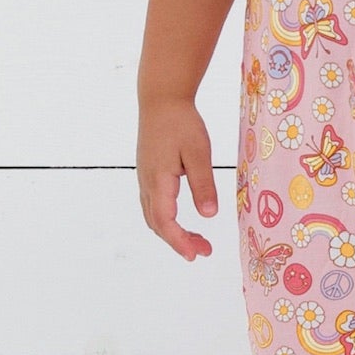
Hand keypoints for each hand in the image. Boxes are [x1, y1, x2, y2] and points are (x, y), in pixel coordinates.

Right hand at [138, 93, 218, 259]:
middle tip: (204, 251)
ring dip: (173, 232)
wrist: (161, 100)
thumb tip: (209, 214)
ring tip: (198, 241)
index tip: (195, 254)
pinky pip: (153, 205)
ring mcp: (145, 179)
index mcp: (158, 180)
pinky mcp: (148, 174)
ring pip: (153, 216)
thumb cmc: (181, 122)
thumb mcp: (199, 151)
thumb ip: (203, 183)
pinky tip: (182, 220)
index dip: (179, 241)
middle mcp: (147, 183)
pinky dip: (167, 220)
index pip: (165, 221)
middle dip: (179, 241)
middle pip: (157, 223)